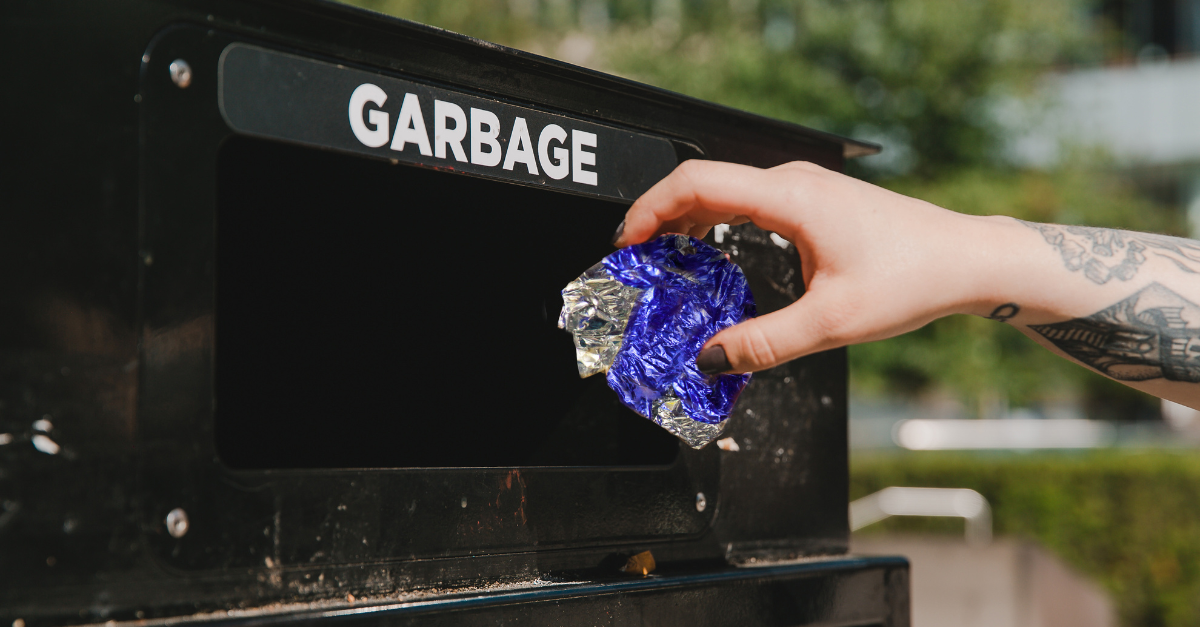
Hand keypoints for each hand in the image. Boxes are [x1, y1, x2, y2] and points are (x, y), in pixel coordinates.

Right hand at [614, 160, 1005, 372]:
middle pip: (703, 184)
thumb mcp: (832, 323)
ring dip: (688, 222)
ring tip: (667, 262)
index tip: (627, 243)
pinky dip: (718, 224)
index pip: (696, 183)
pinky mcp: (814, 201)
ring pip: (725, 191)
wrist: (968, 260)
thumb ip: (763, 343)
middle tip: (637, 263)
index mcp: (790, 196)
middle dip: (660, 220)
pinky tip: (713, 256)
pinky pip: (749, 202)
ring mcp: (804, 187)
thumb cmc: (914, 277)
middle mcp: (793, 181)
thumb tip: (710, 359)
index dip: (649, 209)